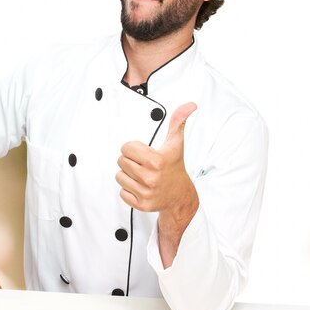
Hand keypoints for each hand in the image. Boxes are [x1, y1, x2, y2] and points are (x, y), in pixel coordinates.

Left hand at [116, 103, 198, 266]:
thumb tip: (190, 105)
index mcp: (156, 160)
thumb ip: (179, 121)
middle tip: (143, 164)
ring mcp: (145, 192)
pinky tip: (141, 187)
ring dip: (128, 175)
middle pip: (121, 162)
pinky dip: (129, 190)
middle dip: (131, 161)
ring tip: (142, 175)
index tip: (143, 152)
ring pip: (119, 177)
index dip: (133, 148)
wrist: (180, 195)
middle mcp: (150, 177)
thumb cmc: (175, 167)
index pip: (126, 148)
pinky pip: (122, 193)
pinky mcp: (141, 204)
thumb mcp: (176, 143)